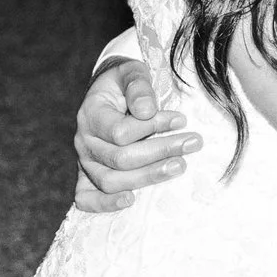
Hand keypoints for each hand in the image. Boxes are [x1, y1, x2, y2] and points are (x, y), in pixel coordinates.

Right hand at [72, 56, 200, 212]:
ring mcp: (84, 162)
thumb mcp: (131, 72)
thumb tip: (147, 111)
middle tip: (193, 144)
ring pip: (110, 181)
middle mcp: (84, 142)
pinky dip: (105, 204)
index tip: (181, 119)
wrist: (108, 94)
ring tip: (179, 166)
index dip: (153, 127)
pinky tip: (130, 201)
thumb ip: (138, 87)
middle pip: (120, 159)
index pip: (120, 132)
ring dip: (148, 177)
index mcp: (91, 115)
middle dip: (160, 151)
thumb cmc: (123, 83)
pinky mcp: (87, 177)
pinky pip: (87, 198)